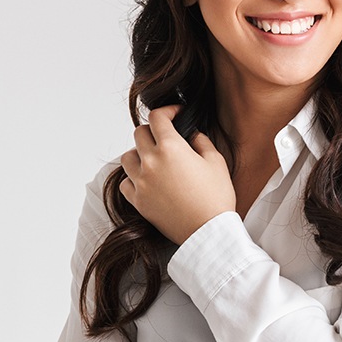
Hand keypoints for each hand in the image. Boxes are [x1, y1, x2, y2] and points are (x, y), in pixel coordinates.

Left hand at [119, 105, 235, 244]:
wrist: (207, 231)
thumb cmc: (215, 197)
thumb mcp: (216, 162)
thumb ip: (202, 141)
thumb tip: (192, 135)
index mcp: (171, 147)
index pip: (157, 117)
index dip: (167, 111)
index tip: (175, 114)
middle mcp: (151, 162)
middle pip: (139, 133)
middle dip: (153, 131)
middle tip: (166, 137)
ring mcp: (141, 182)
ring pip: (127, 157)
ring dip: (140, 153)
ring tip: (155, 159)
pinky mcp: (137, 201)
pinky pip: (125, 182)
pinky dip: (134, 177)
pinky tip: (148, 180)